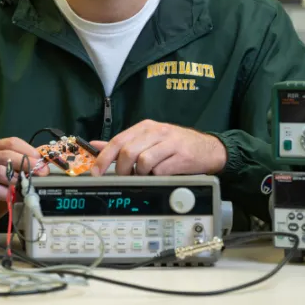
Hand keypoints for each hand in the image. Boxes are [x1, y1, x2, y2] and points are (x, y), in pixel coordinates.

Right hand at [0, 137, 46, 225]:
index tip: (41, 161)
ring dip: (17, 178)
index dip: (28, 150)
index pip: (11, 143)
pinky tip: (16, 196)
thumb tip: (42, 164)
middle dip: (27, 162)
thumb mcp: (12, 174)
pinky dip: (8, 192)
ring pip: (0, 171)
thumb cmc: (0, 188)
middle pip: (6, 154)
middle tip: (41, 172)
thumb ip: (23, 167)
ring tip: (27, 185)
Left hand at [89, 119, 226, 176]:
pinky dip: (156, 177)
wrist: (208, 149)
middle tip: (126, 177)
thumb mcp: (148, 139)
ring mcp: (170, 143)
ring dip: (141, 173)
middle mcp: (157, 131)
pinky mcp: (181, 156)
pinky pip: (160, 170)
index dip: (104, 158)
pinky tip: (161, 175)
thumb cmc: (175, 145)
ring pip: (143, 160)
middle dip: (122, 169)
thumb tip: (96, 145)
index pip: (118, 140)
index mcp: (145, 127)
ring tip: (146, 175)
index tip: (96, 172)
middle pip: (128, 151)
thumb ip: (123, 143)